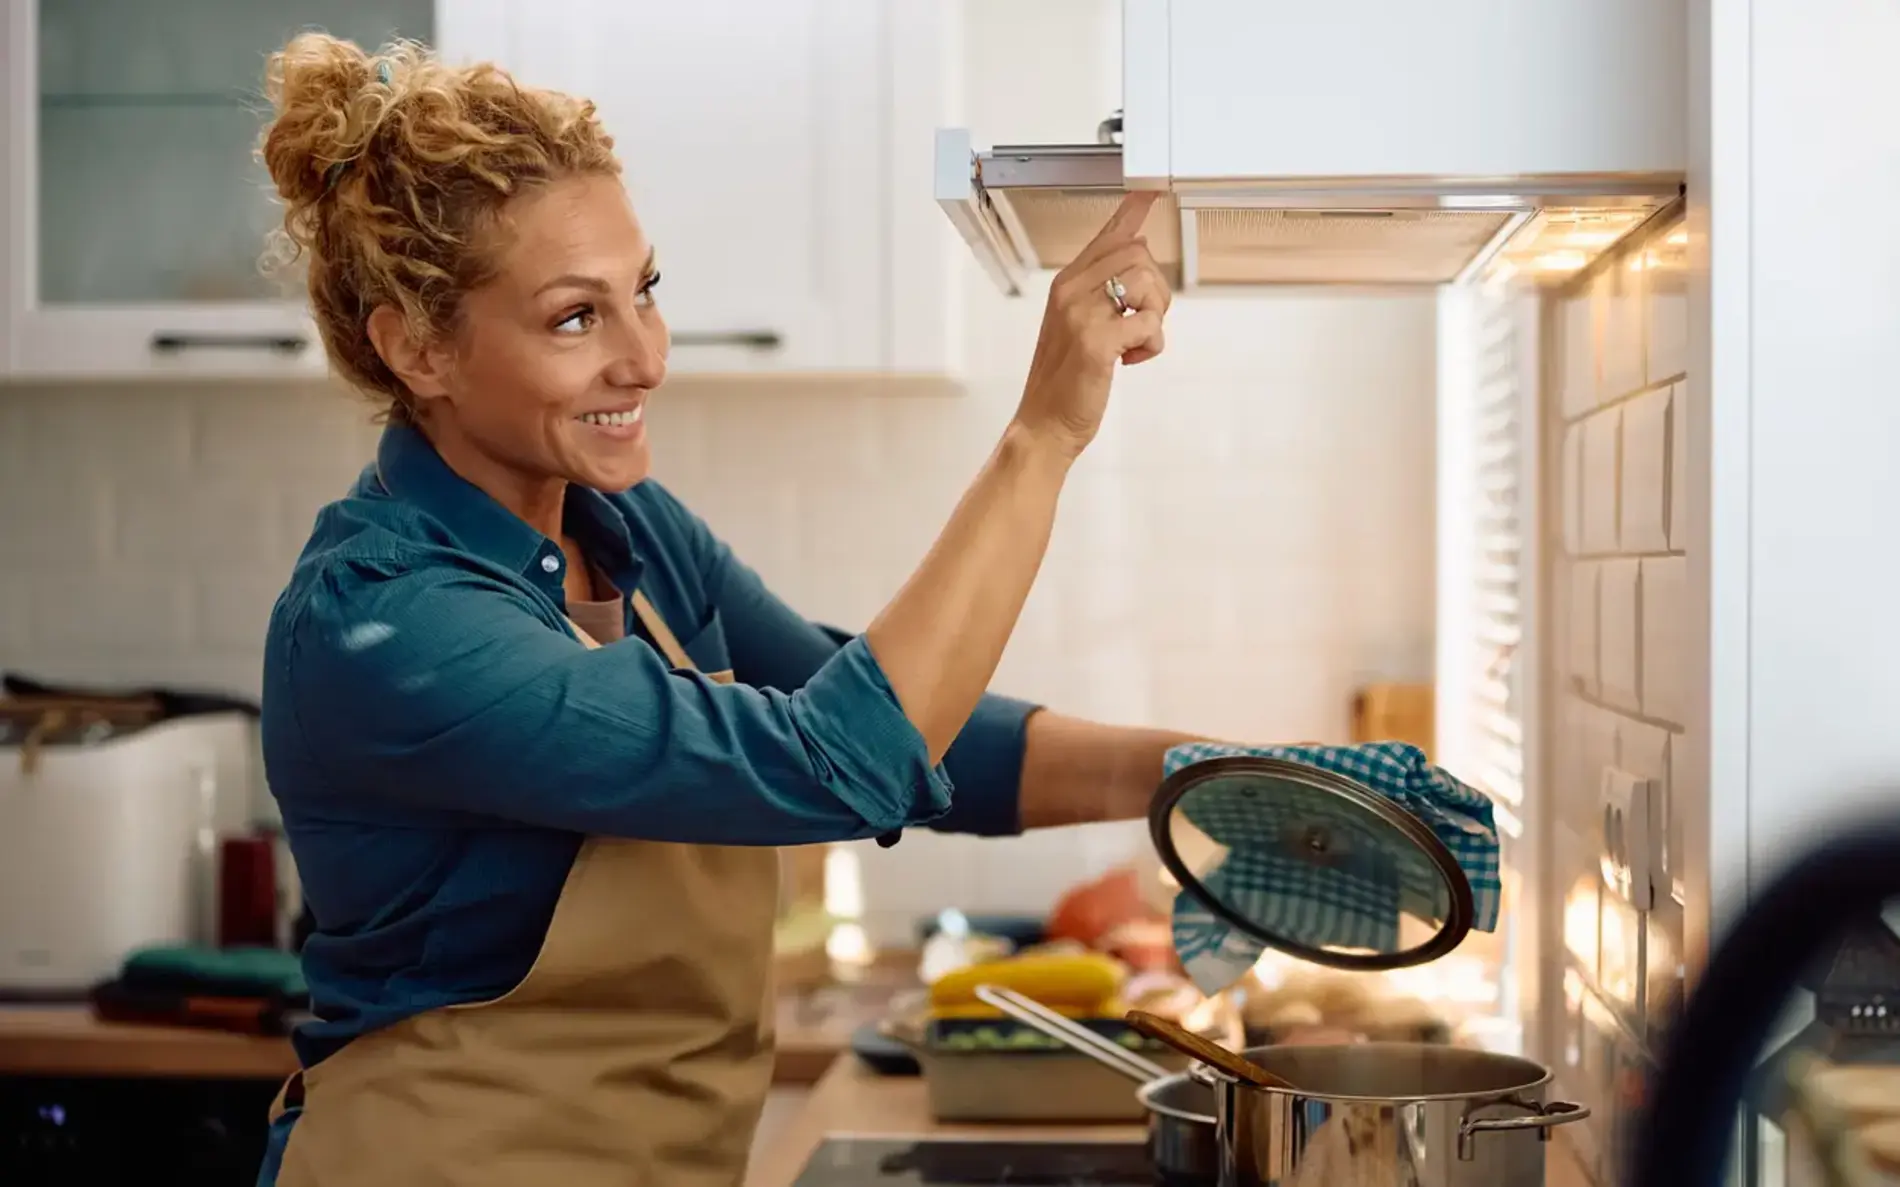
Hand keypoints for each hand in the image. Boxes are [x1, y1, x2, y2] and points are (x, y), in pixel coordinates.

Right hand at [1011, 191, 1170, 457]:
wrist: (1044, 424)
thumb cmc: (1064, 380)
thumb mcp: (1078, 325)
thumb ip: (1101, 292)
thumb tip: (1138, 258)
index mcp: (1066, 283)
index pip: (1108, 234)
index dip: (1135, 209)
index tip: (1153, 188)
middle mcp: (1071, 291)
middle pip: (1138, 253)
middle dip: (1155, 288)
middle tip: (1141, 321)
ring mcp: (1081, 315)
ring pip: (1146, 283)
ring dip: (1155, 315)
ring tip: (1135, 341)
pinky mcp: (1096, 343)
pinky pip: (1148, 323)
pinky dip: (1151, 345)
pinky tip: (1130, 361)